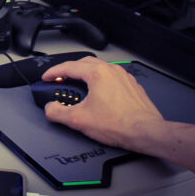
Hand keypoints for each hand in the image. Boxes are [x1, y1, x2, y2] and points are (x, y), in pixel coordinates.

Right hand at [41, 57, 163, 150]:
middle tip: (60, 80)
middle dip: (69, 70)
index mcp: (97, 73)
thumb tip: (50, 108)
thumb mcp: (79, 120)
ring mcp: (123, 77)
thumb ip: (58, 112)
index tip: (47, 77)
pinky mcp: (132, 86)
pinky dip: (100, 81)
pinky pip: (111, 77)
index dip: (53, 72)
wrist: (147, 132)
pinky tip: (98, 94)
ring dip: (85, 74)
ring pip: (99, 68)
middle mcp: (111, 71)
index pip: (68, 67)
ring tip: (78, 87)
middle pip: (84, 63)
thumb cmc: (120, 124)